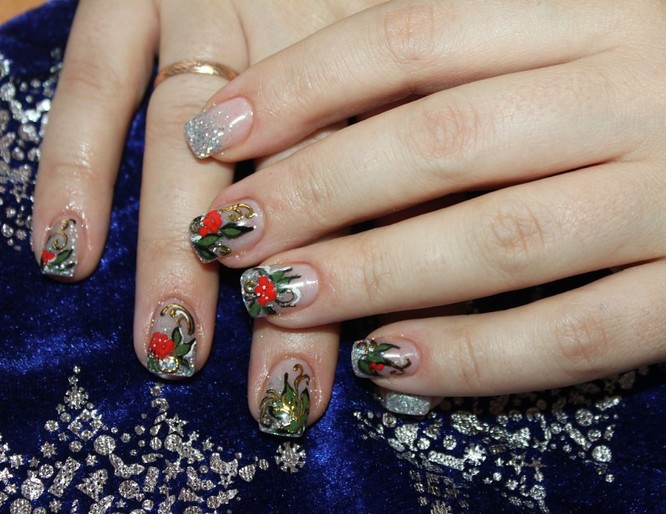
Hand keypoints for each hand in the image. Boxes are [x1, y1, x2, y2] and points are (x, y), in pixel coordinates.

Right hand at [31, 0, 379, 435]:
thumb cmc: (362, 1)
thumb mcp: (408, 47)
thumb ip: (420, 130)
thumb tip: (423, 266)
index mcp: (387, 59)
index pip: (384, 184)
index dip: (372, 280)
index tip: (367, 370)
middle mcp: (303, 30)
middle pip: (298, 178)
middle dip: (288, 293)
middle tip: (278, 392)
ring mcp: (211, 6)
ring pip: (191, 142)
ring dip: (176, 252)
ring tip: (171, 347)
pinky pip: (97, 77)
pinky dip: (77, 163)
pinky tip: (65, 250)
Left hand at [187, 0, 665, 396]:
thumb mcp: (603, 26)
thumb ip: (484, 46)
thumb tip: (340, 94)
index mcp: (610, 9)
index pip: (418, 35)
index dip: (303, 85)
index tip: (223, 131)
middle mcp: (649, 97)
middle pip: (442, 143)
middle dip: (317, 190)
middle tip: (232, 227)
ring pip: (497, 245)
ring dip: (372, 276)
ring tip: (282, 296)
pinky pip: (571, 337)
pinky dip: (470, 357)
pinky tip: (391, 366)